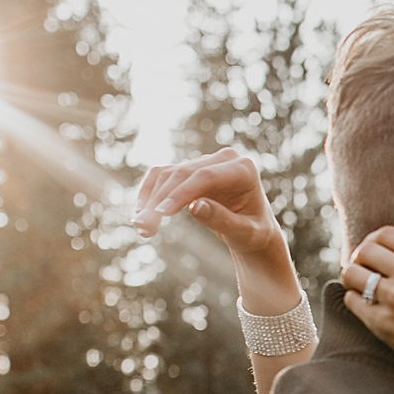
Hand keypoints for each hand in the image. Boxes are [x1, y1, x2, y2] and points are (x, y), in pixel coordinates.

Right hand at [132, 147, 300, 309]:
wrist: (253, 230)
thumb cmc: (253, 233)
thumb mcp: (245, 234)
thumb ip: (223, 220)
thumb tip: (195, 206)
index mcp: (243, 169)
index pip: (206, 176)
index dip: (181, 193)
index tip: (161, 213)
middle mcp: (223, 159)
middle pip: (183, 173)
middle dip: (160, 199)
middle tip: (142, 226)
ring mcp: (205, 162)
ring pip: (168, 174)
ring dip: (150, 199)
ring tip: (141, 228)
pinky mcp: (190, 170)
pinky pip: (162, 176)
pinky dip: (148, 194)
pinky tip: (140, 215)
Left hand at [343, 226, 393, 384]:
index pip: (386, 234)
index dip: (376, 240)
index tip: (376, 252)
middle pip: (365, 250)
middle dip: (361, 257)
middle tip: (365, 268)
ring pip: (351, 273)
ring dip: (354, 277)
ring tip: (362, 286)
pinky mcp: (381, 323)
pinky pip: (351, 301)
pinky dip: (355, 301)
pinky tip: (368, 307)